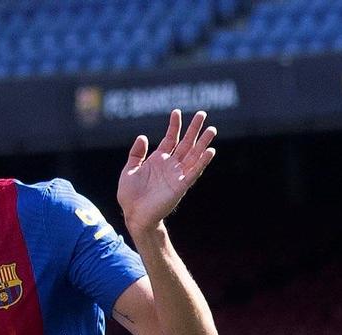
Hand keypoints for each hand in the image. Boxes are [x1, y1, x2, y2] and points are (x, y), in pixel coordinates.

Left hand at [118, 109, 216, 235]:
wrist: (134, 215)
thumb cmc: (130, 196)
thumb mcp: (129, 171)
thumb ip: (136, 154)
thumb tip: (143, 136)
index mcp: (158, 160)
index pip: (170, 139)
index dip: (174, 126)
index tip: (176, 112)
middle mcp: (170, 165)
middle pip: (186, 143)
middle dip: (194, 129)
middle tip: (202, 114)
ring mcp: (177, 175)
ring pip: (194, 155)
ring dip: (203, 143)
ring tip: (211, 129)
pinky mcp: (181, 186)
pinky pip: (194, 172)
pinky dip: (202, 162)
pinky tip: (210, 151)